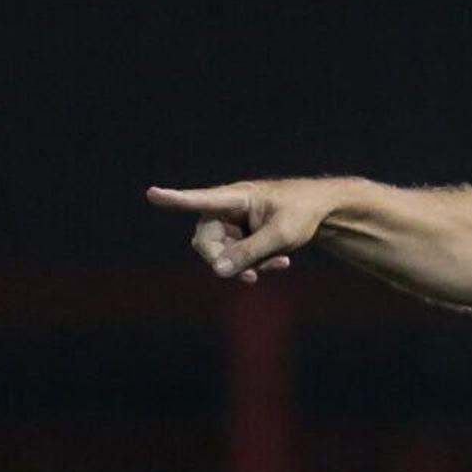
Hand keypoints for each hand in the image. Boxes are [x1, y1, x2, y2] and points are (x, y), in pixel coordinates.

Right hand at [146, 179, 332, 280]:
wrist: (320, 211)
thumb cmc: (301, 213)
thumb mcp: (281, 235)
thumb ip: (249, 252)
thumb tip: (217, 271)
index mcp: (235, 197)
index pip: (200, 200)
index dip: (175, 199)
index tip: (152, 194)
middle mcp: (225, 209)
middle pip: (205, 240)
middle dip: (224, 261)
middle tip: (251, 277)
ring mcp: (231, 225)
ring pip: (221, 255)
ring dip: (245, 265)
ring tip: (279, 263)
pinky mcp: (238, 238)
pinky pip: (235, 260)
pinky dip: (255, 265)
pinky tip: (281, 262)